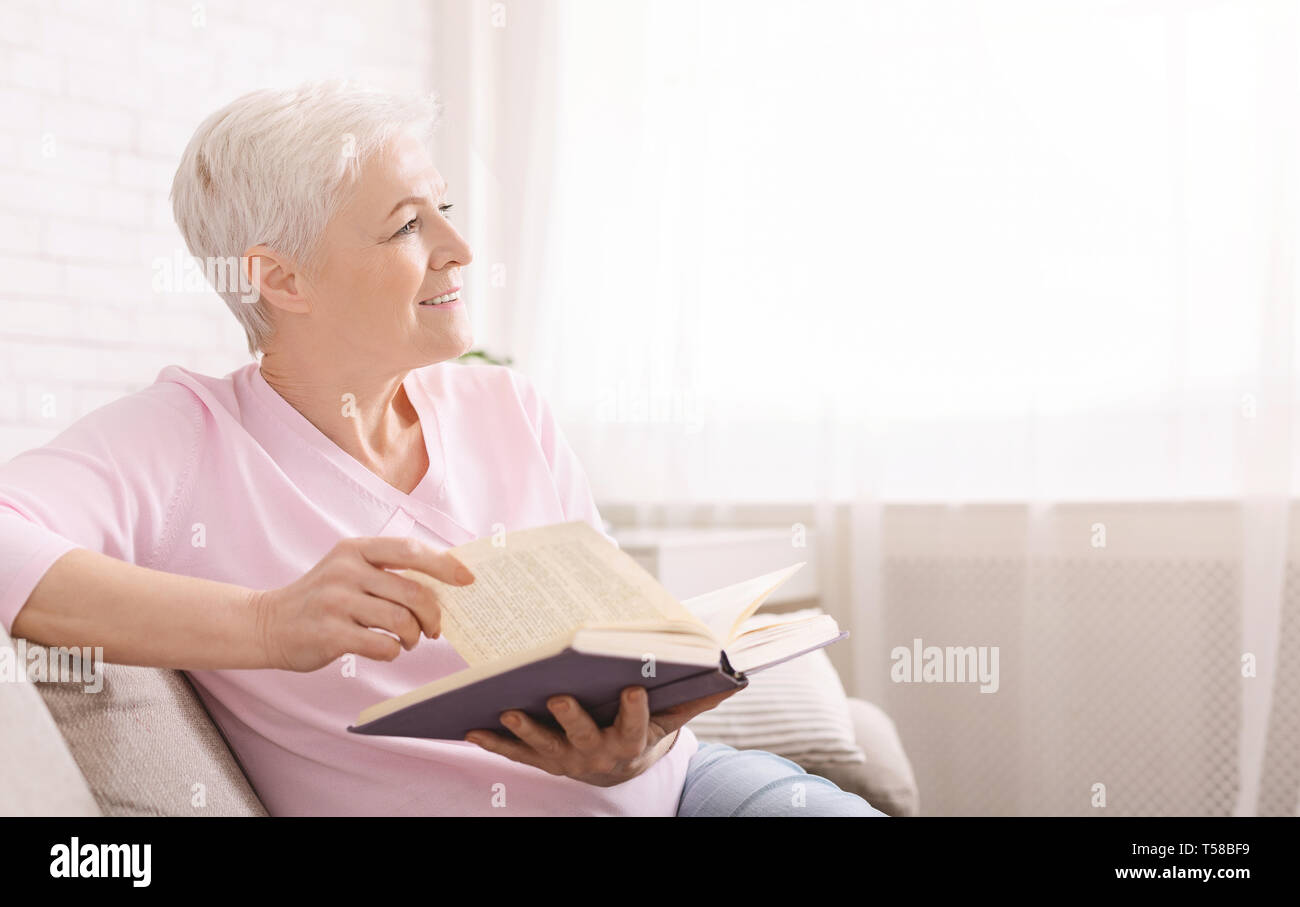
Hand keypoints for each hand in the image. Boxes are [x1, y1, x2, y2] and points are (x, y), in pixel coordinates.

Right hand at [250, 536, 474, 671]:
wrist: (268, 624)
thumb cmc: (322, 599)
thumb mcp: (348, 570)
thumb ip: (387, 571)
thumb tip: (444, 583)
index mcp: (355, 549)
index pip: (410, 550)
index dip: (444, 564)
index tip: (467, 579)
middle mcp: (345, 570)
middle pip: (413, 591)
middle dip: (433, 614)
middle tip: (434, 629)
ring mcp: (335, 601)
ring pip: (401, 620)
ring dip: (413, 636)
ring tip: (408, 640)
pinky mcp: (329, 633)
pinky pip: (382, 644)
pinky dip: (393, 651)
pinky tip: (386, 649)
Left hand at [464, 685, 742, 786]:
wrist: (618, 769)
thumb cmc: (645, 730)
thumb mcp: (672, 719)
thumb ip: (695, 698)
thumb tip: (734, 677)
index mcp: (632, 740)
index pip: (637, 725)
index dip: (636, 708)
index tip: (635, 687)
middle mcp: (597, 753)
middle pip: (584, 735)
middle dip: (570, 717)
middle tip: (558, 697)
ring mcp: (565, 759)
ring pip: (544, 746)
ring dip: (524, 730)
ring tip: (508, 710)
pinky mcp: (540, 760)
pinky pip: (515, 755)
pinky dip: (493, 743)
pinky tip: (471, 726)